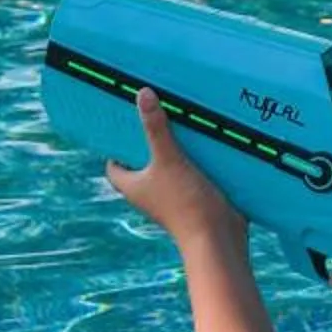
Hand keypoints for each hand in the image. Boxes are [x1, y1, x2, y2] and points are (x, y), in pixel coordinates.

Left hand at [106, 88, 245, 253]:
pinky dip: (195, 158)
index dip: (116, 147)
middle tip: (157, 112)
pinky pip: (189, 172)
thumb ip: (155, 128)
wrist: (217, 237)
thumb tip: (142, 95)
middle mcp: (149, 192)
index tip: (124, 123)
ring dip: (175, 147)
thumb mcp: (168, 158)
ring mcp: (172, 195)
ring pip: (168, 165)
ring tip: (183, 120)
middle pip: (143, 162)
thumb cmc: (184, 202)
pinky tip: (206, 140)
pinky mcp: (193, 196)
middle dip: (149, 140)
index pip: (115, 166)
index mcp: (133, 186)